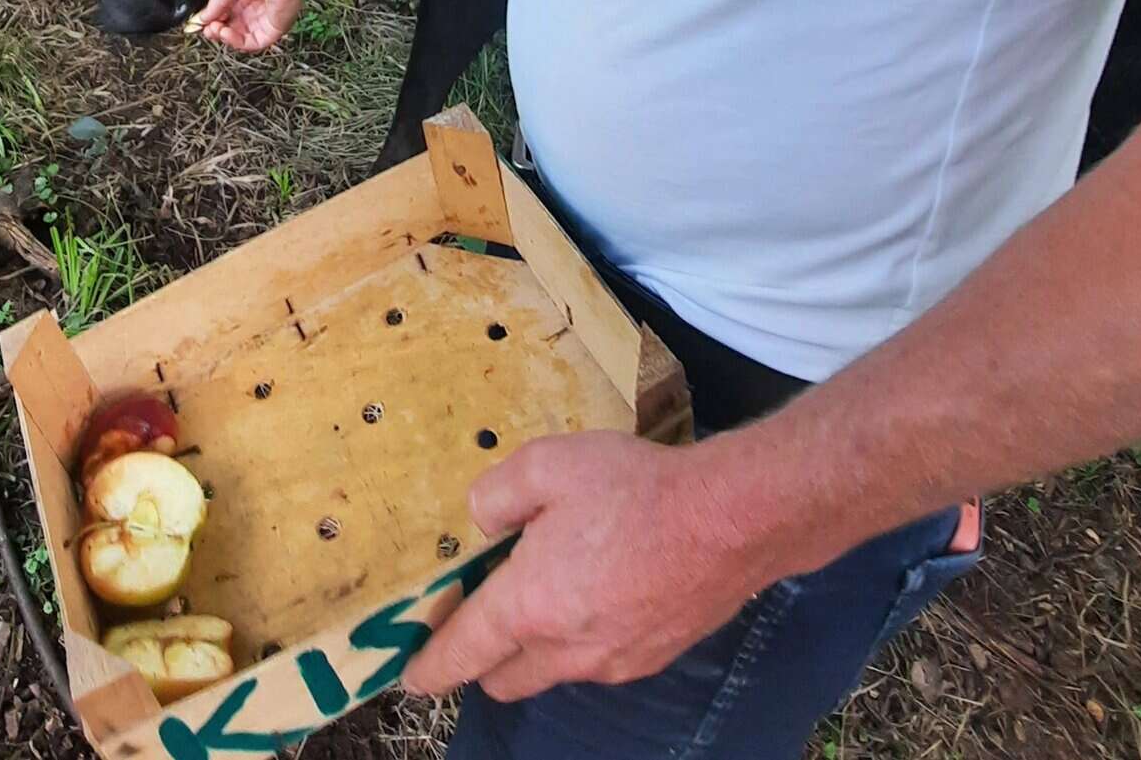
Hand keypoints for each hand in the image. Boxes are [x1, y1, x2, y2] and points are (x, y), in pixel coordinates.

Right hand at [190, 0, 310, 51]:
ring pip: (241, 38)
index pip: (225, 14)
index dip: (212, 20)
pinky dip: (237, 42)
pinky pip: (253, 43)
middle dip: (216, 30)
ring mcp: (263, 20)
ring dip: (225, 37)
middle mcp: (253, 8)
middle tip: (208, 28)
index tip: (200, 22)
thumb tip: (202, 18)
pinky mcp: (273, 30)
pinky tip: (226, 34)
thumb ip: (214, 4)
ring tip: (216, 30)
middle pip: (232, 28)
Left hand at [403, 432, 773, 700]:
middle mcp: (567, 648)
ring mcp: (614, 661)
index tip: (409, 675)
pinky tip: (597, 585)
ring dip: (534, 646)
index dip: (430, 666)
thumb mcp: (547, 464)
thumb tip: (479, 523)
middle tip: (479, 609)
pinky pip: (594, 660)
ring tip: (547, 584)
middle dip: (481, 658)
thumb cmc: (635, 488)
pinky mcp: (650, 657)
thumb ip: (496, 495)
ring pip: (551, 671)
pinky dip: (578, 638)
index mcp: (530, 606)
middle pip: (503, 677)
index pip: (463, 652)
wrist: (732, 519)